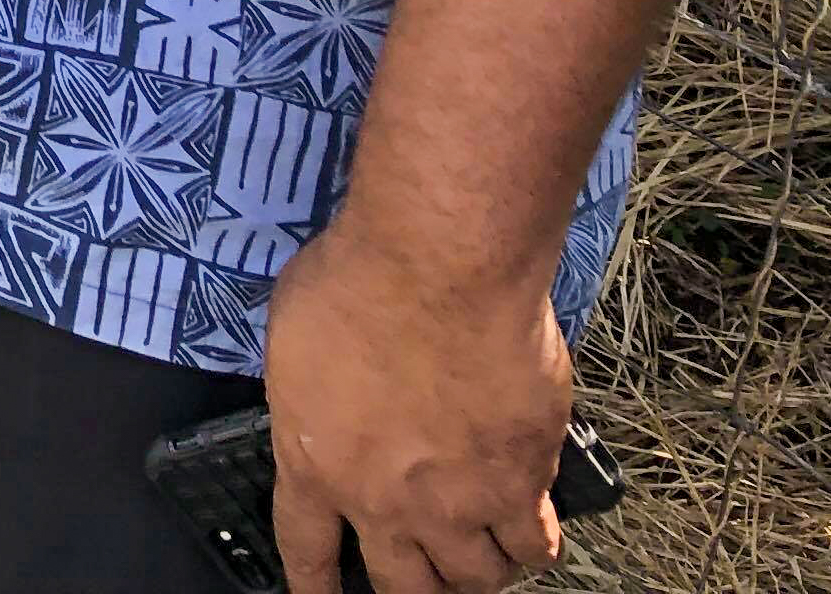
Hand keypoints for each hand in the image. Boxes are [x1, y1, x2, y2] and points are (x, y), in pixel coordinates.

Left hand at [263, 217, 572, 592]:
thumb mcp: (295, 337)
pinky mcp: (522, 483)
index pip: (306, 549)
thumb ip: (312, 393)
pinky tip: (533, 527)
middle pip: (404, 585)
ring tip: (482, 549)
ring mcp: (458, 502)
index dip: (314, 586)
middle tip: (424, 576)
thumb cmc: (354, 282)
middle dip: (414, 589)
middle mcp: (385, 503)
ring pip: (477, 578)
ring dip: (478, 570)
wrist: (440, 269)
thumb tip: (327, 400)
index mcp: (314, 464)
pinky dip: (534, 543)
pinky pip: (535, 543)